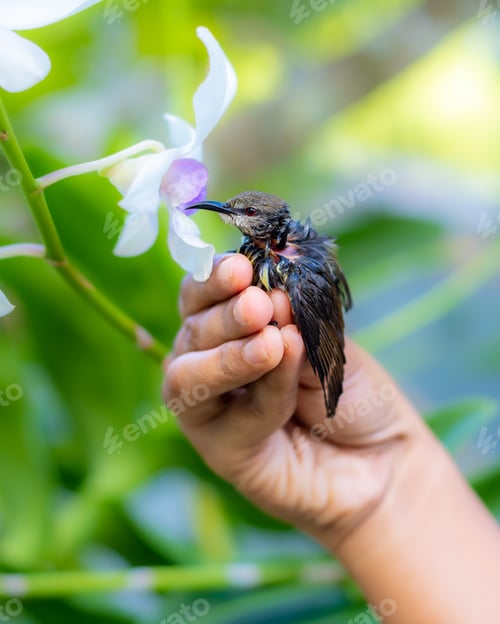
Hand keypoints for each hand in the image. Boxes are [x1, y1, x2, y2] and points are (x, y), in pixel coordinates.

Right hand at [163, 254, 427, 549]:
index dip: (213, 280)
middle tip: (258, 305)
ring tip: (270, 338)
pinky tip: (284, 367)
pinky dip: (263, 391)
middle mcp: (211, 365)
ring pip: (188, 376)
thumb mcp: (324, 342)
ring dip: (228, 354)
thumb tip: (269, 297)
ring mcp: (212, 412)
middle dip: (225, 314)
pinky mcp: (223, 453)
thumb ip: (292, 324)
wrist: (383, 457)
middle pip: (193, 332)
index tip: (241, 268)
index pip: (202, 298)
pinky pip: (230, 420)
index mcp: (230, 331)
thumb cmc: (352, 393)